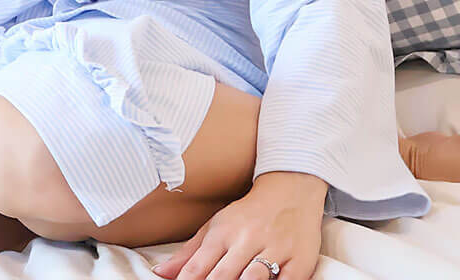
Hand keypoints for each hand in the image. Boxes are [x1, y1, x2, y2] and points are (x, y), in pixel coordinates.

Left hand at [152, 172, 326, 279]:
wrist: (291, 189)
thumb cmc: (248, 213)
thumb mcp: (216, 225)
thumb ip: (189, 253)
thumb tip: (160, 274)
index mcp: (223, 233)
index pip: (199, 267)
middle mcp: (247, 240)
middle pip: (223, 276)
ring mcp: (275, 250)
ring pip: (253, 279)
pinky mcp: (299, 262)